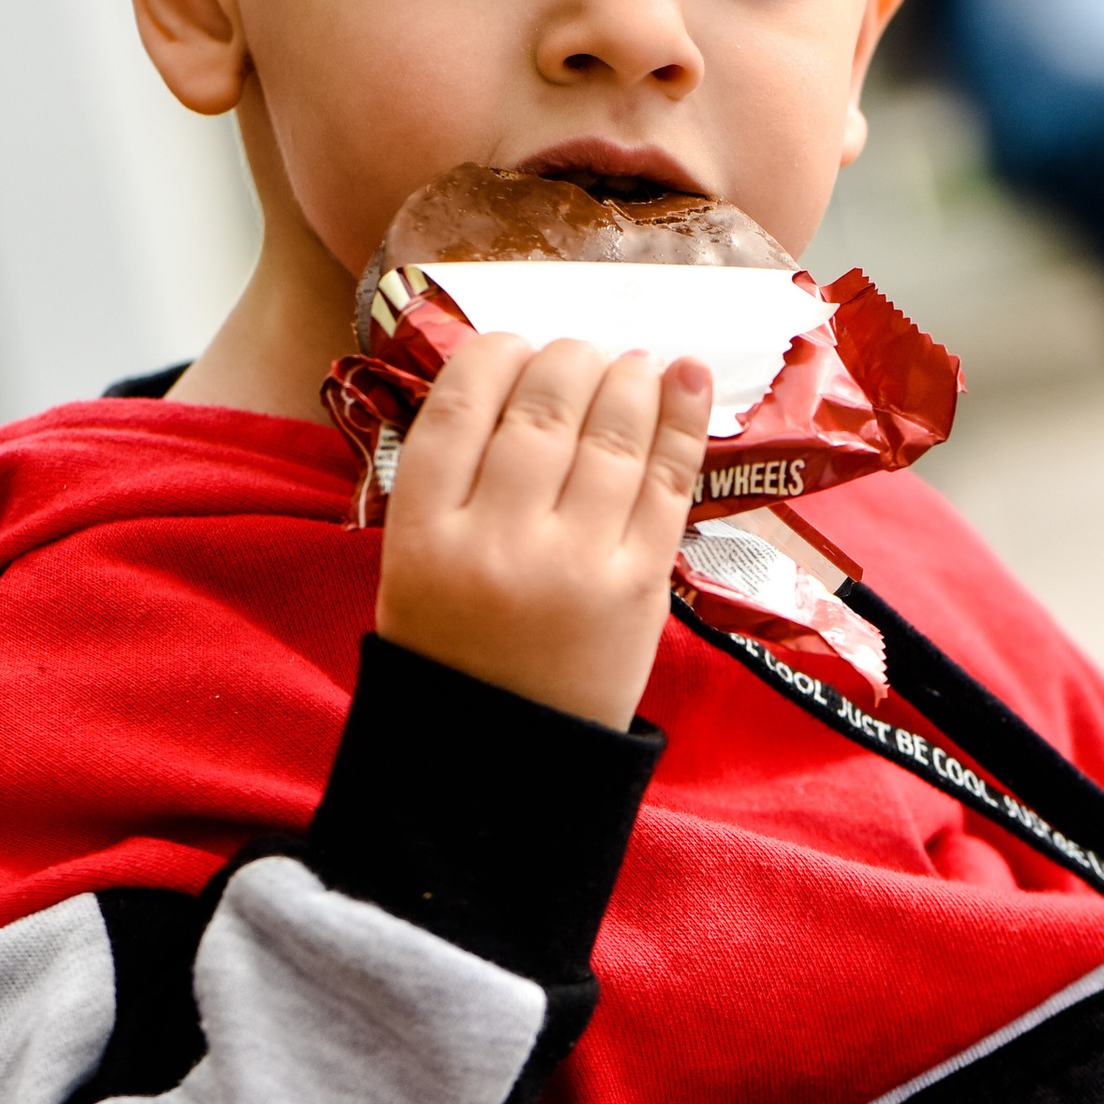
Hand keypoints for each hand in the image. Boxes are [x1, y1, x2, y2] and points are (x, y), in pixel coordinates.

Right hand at [376, 334, 711, 730]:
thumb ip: (455, 483)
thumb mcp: (416, 568)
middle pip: (542, 410)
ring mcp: (573, 563)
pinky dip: (681, 420)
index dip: (495, 355)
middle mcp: (497, 542)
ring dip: (628, 381)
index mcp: (423, 535)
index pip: (458, 407)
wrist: (505, 759)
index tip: (515, 344)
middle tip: (581, 355)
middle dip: (570, 362)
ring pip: (611, 436)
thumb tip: (520, 378)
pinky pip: (667, 483)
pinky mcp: (639, 587)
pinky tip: (686, 376)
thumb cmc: (456, 651)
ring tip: (633, 364)